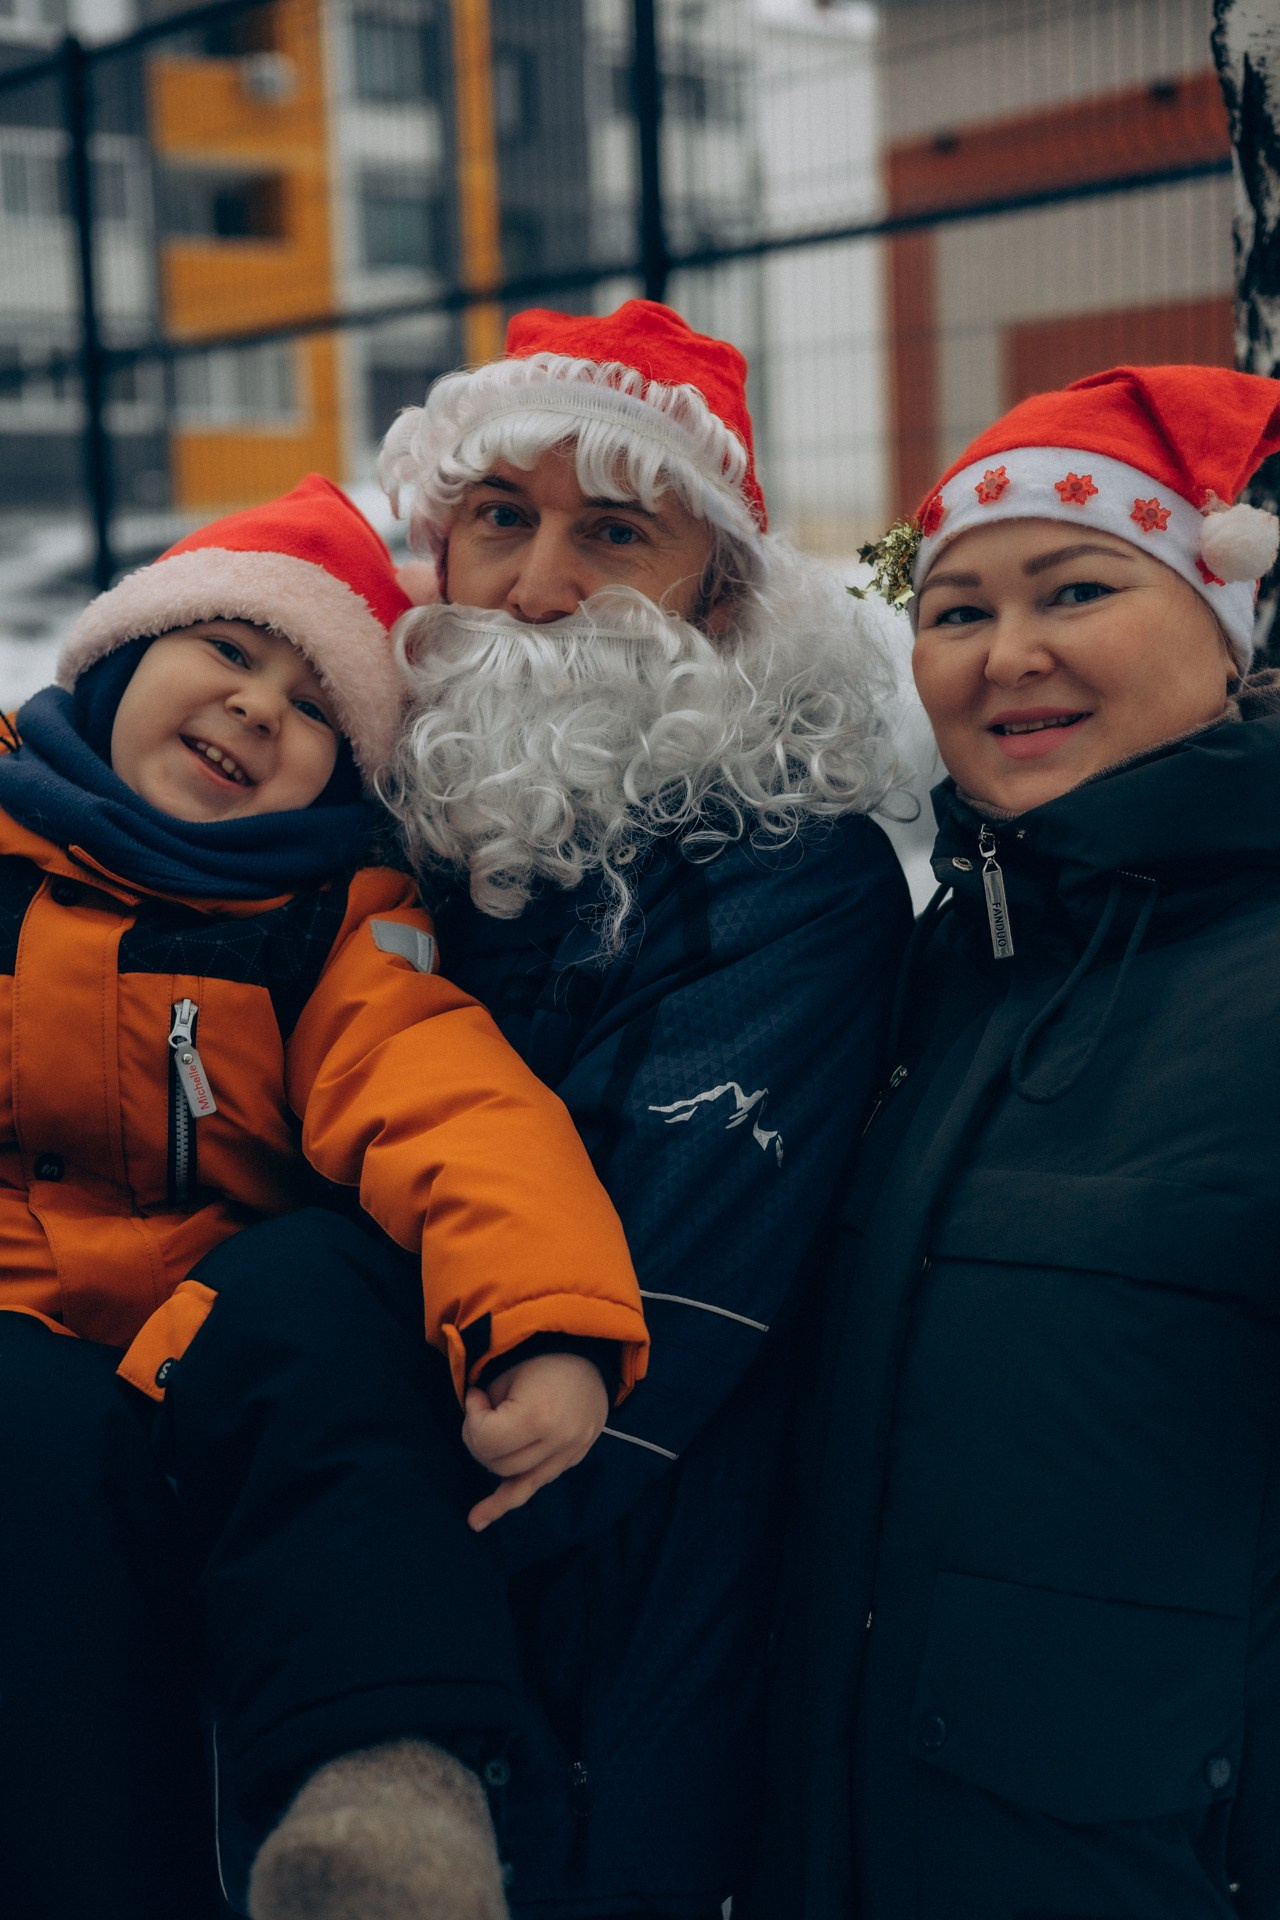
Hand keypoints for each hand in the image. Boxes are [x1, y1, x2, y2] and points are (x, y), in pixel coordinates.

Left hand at [462, 1351, 608, 1531]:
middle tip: (483, 1410)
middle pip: (498, 1464)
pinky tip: (478, 1520)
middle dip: (480, 1440)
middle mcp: (557, 1443)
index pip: (487, 1442)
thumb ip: (485, 1406)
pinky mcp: (574, 1459)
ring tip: (482, 1446)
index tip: (476, 1396)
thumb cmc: (543, 1356)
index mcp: (539, 1418)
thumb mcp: (507, 1372)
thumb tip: (475, 1428)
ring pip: (513, 1480)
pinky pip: (534, 1486)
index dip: (472, 1420)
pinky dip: (505, 1502)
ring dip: (493, 1462)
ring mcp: (569, 1455)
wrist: (590, 1353)